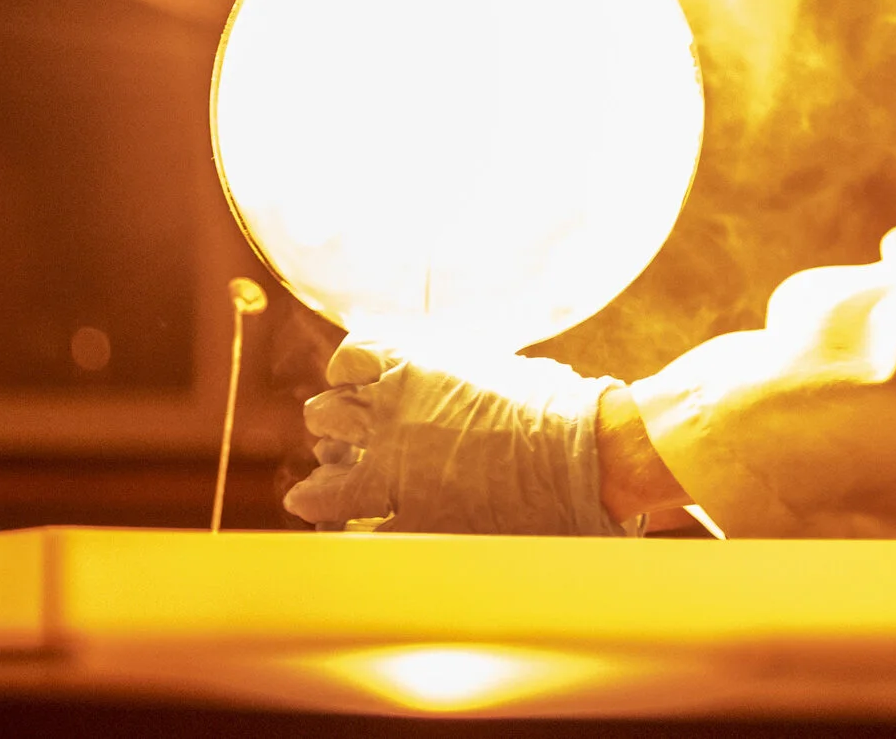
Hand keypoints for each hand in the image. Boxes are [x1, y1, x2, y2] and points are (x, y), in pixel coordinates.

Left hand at [283, 339, 637, 536]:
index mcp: (414, 369)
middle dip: (330, 428)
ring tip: (312, 496)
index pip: (350, 360)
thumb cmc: (554, 406)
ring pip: (324, 481)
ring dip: (320, 486)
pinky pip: (356, 533)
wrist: (582, 455)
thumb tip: (451, 372)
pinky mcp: (413, 522)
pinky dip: (348, 534)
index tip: (351, 384)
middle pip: (326, 416)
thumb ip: (458, 368)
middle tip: (336, 441)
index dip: (347, 374)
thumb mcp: (497, 366)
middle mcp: (392, 417)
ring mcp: (397, 473)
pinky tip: (346, 535)